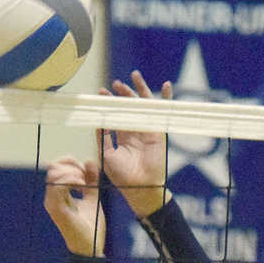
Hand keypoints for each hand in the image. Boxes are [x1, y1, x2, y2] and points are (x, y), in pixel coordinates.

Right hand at [44, 156, 105, 256]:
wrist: (90, 247)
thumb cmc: (90, 227)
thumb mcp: (93, 197)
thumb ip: (91, 180)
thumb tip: (89, 162)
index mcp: (58, 194)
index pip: (56, 168)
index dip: (70, 162)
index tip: (85, 169)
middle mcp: (51, 197)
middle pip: (53, 167)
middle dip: (71, 165)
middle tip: (85, 175)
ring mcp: (52, 203)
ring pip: (54, 174)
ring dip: (72, 172)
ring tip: (84, 182)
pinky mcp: (56, 209)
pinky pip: (58, 186)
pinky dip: (71, 180)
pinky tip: (82, 186)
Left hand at [97, 70, 173, 217]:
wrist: (140, 187)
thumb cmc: (122, 176)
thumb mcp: (107, 155)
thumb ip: (103, 138)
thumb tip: (97, 123)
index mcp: (122, 137)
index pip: (115, 116)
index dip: (108, 104)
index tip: (101, 93)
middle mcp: (134, 131)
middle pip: (128, 107)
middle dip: (121, 94)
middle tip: (114, 84)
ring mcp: (147, 130)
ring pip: (143, 106)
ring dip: (139, 90)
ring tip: (134, 76)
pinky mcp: (158, 131)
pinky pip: (162, 112)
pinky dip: (166, 99)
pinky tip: (166, 85)